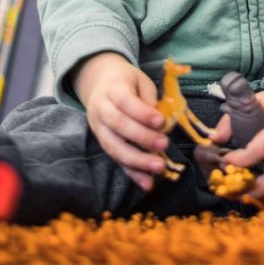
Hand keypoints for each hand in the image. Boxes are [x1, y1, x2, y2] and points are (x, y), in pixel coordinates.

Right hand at [73, 52, 167, 191]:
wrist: (100, 83)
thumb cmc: (127, 82)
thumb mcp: (141, 81)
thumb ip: (150, 100)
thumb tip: (165, 122)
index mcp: (112, 88)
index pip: (124, 101)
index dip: (142, 112)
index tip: (161, 121)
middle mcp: (101, 108)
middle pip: (118, 125)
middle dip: (141, 137)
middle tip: (164, 145)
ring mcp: (98, 128)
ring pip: (114, 146)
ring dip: (137, 160)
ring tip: (158, 168)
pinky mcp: (102, 143)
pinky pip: (116, 159)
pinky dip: (132, 173)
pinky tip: (147, 183)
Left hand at [220, 76, 263, 202]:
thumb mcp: (257, 101)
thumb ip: (234, 119)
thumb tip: (215, 140)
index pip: (263, 148)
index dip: (243, 159)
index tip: (225, 162)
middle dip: (252, 188)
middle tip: (229, 189)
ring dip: (259, 195)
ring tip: (236, 194)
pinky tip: (254, 192)